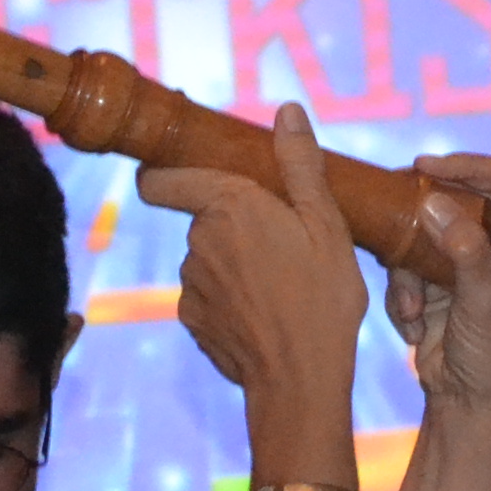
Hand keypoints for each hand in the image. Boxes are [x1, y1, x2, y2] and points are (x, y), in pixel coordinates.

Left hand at [138, 106, 368, 459]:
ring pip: (207, 259)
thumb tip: (286, 111)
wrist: (300, 380)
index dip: (166, 175)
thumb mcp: (327, 225)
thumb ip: (301, 165)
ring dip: (234, 263)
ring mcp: (190, 284)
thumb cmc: (323, 299)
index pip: (162, 180)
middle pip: (202, 219)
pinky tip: (266, 314)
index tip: (182, 176)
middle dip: (232, 225)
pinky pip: (208, 295)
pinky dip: (230, 299)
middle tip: (283, 245)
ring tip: (282, 285)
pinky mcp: (191, 319)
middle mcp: (197, 240)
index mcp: (229, 205)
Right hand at [383, 151, 490, 418]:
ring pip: (429, 226)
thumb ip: (466, 253)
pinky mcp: (444, 273)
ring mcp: (475, 256)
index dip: (469, 165)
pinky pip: (411, 258)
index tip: (425, 166)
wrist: (468, 406)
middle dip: (427, 211)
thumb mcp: (484, 306)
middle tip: (394, 208)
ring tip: (416, 309)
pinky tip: (415, 323)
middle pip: (464, 194)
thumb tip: (436, 204)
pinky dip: (405, 288)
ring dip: (411, 266)